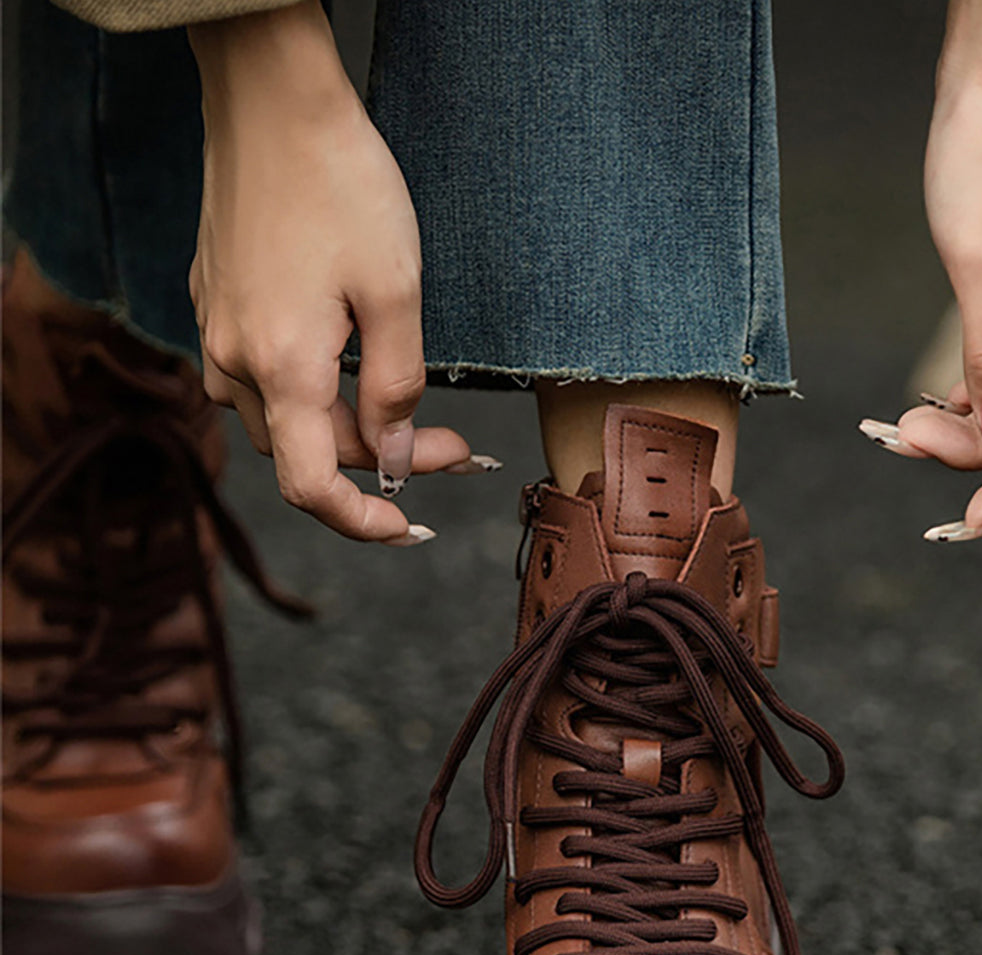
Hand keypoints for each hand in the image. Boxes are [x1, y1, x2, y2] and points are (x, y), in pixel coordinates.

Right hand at [188, 1, 492, 544]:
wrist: (270, 96)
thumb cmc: (342, 184)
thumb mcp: (396, 292)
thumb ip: (397, 389)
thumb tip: (396, 459)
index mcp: (281, 369)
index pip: (312, 488)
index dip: (364, 523)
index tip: (413, 528)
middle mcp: (234, 361)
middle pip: (308, 453)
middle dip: (386, 461)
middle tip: (461, 447)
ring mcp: (217, 332)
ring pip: (285, 420)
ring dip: (350, 430)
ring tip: (417, 411)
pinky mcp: (216, 303)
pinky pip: (263, 376)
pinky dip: (316, 391)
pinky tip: (357, 362)